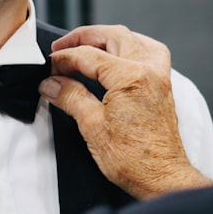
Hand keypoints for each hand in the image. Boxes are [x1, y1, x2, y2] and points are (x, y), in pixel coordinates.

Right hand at [40, 25, 212, 198]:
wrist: (161, 177)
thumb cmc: (133, 159)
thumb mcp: (92, 126)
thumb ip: (70, 97)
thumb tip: (51, 84)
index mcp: (129, 77)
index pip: (88, 55)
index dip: (64, 58)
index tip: (49, 66)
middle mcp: (148, 71)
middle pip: (113, 36)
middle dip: (84, 37)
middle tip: (62, 48)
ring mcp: (159, 77)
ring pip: (133, 40)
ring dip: (108, 38)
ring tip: (87, 46)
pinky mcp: (163, 87)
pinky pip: (150, 52)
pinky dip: (131, 47)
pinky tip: (119, 55)